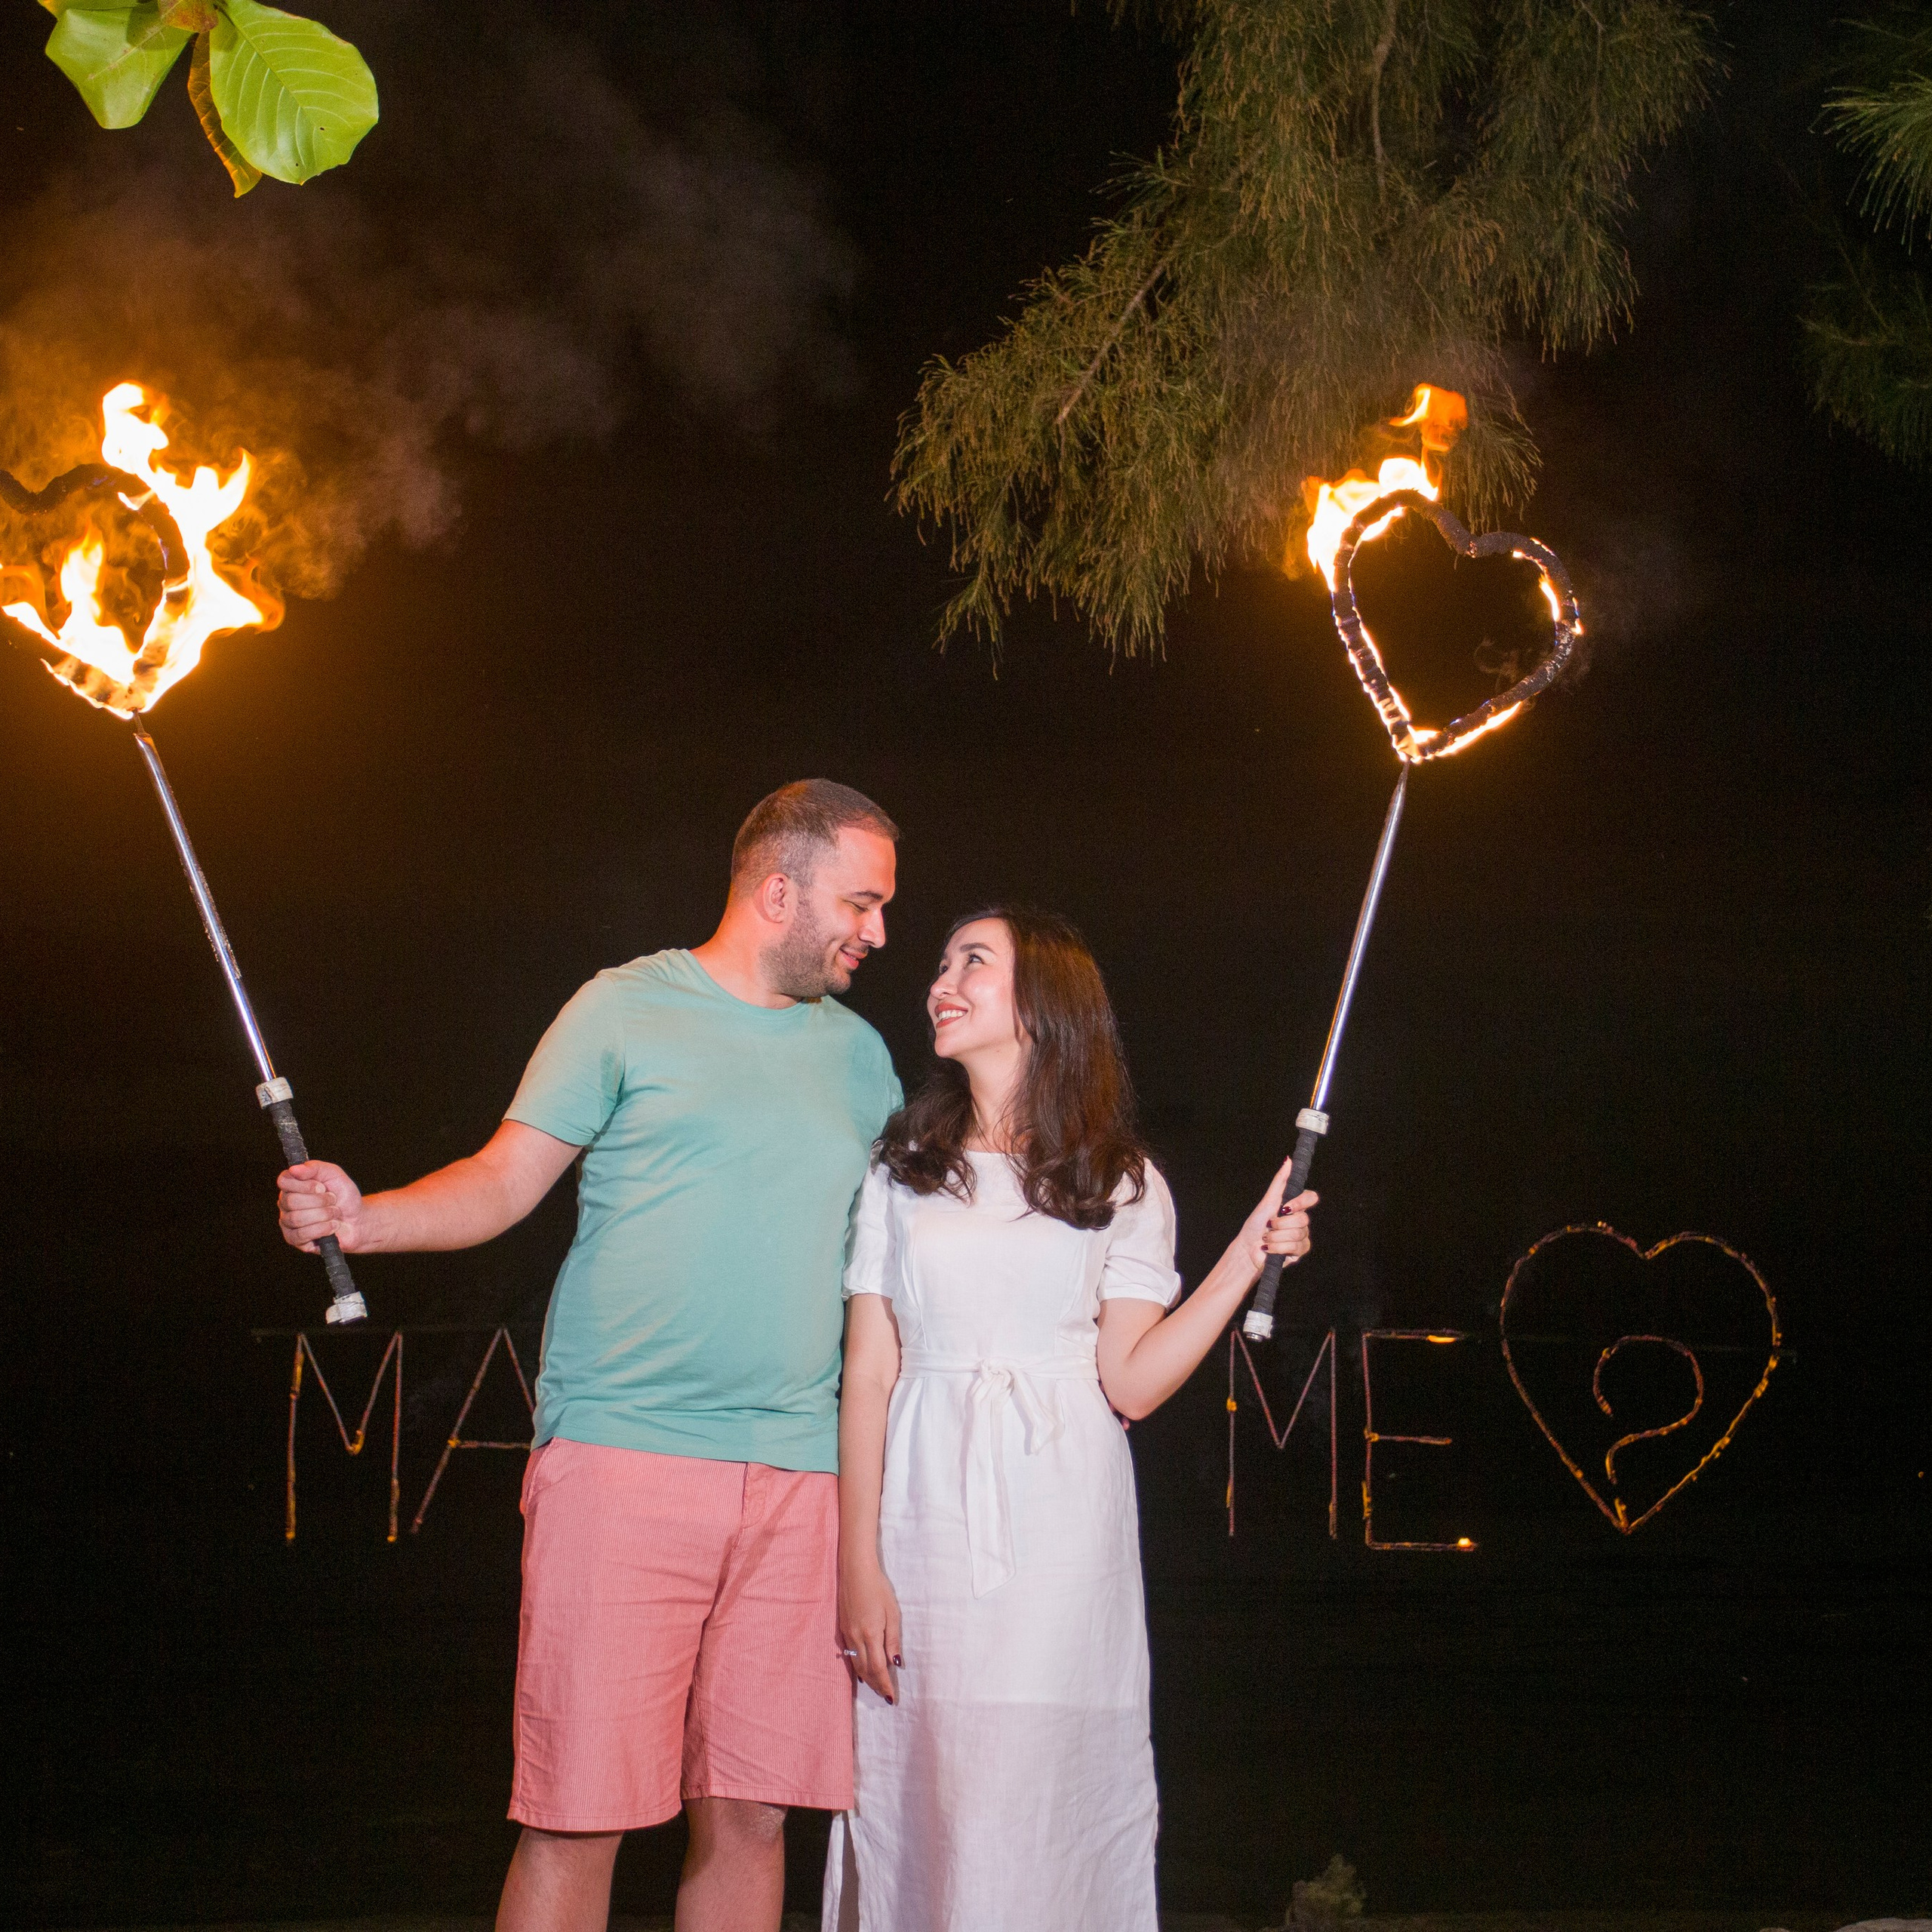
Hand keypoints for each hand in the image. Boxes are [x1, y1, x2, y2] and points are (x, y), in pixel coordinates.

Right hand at [277, 1159, 367, 1253]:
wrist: (358, 1219)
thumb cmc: (344, 1195)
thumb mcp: (333, 1174)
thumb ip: (314, 1167)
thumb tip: (294, 1169)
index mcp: (292, 1186)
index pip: (283, 1181)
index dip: (304, 1184)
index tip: (321, 1187)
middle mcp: (286, 1204)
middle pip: (291, 1201)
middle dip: (320, 1201)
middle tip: (333, 1200)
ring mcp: (288, 1222)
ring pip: (296, 1218)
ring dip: (323, 1215)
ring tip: (334, 1213)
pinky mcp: (295, 1239)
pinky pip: (301, 1234)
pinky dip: (322, 1229)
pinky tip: (332, 1226)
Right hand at [837, 1556, 901, 1703]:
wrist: (855, 1571)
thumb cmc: (878, 1588)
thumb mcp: (892, 1612)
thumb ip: (893, 1640)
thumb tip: (896, 1663)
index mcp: (871, 1634)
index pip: (878, 1668)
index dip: (884, 1684)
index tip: (891, 1697)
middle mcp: (856, 1638)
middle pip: (866, 1671)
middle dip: (876, 1685)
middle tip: (885, 1696)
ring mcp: (847, 1634)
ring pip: (856, 1664)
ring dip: (866, 1678)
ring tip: (876, 1687)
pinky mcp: (842, 1629)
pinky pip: (849, 1654)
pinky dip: (857, 1666)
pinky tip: (862, 1669)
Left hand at [1231, 1152, 1316, 1280]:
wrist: (1248, 1247)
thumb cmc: (1256, 1223)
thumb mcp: (1267, 1200)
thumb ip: (1280, 1181)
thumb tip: (1288, 1160)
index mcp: (1295, 1206)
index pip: (1311, 1198)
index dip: (1300, 1202)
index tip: (1284, 1207)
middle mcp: (1302, 1221)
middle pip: (1303, 1219)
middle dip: (1280, 1223)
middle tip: (1269, 1225)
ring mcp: (1302, 1236)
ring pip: (1297, 1234)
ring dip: (1276, 1236)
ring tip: (1267, 1237)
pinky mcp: (1299, 1252)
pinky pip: (1294, 1247)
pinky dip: (1277, 1247)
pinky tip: (1269, 1248)